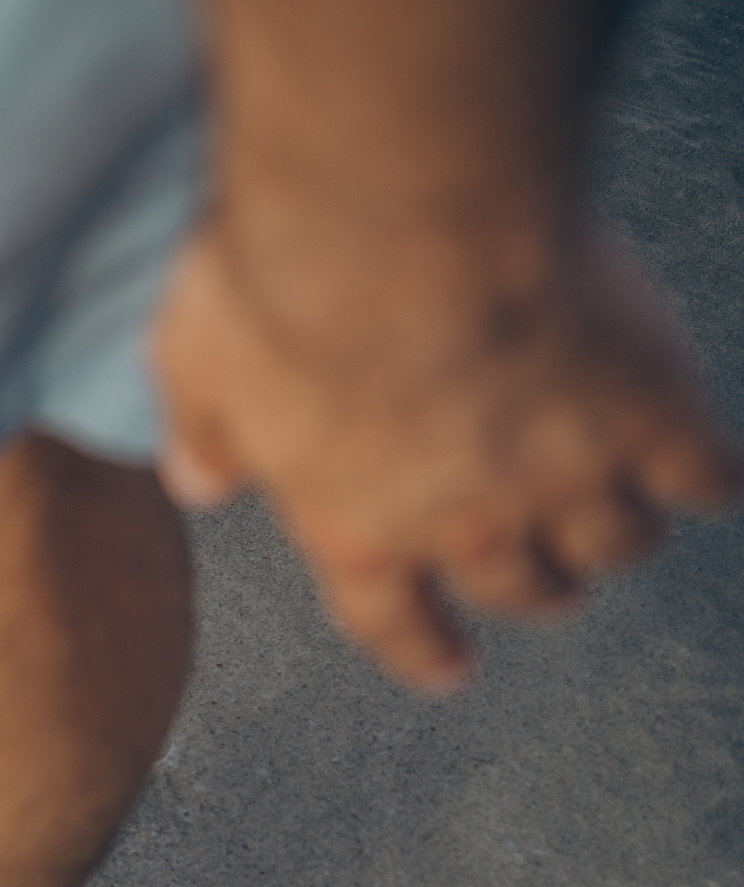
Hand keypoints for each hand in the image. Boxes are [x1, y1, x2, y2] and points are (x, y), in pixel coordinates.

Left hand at [155, 213, 735, 688]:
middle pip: (516, 584)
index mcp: (352, 522)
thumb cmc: (280, 283)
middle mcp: (465, 520)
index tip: (449, 669)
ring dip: (620, 542)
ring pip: (615, 539)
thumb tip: (195, 478)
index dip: (419, 647)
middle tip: (555, 592)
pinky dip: (710, 481)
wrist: (396, 217)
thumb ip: (204, 429)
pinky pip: (700, 469)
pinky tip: (713, 481)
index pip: (386, 617)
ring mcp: (566, 468)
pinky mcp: (650, 405)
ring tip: (630, 534)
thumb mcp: (197, 361)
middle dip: (534, 591)